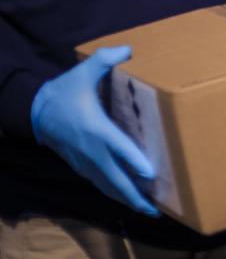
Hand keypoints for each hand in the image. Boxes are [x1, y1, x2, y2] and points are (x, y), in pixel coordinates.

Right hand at [30, 47, 159, 217]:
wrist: (36, 112)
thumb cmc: (65, 92)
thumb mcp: (83, 72)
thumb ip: (105, 59)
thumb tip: (128, 48)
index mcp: (97, 129)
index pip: (118, 148)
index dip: (133, 161)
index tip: (150, 174)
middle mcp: (93, 151)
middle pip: (116, 179)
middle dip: (135, 196)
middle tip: (156, 209)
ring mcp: (86, 162)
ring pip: (109, 186)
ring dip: (127, 199)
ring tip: (149, 210)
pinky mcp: (81, 166)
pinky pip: (101, 183)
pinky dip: (116, 193)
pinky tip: (129, 199)